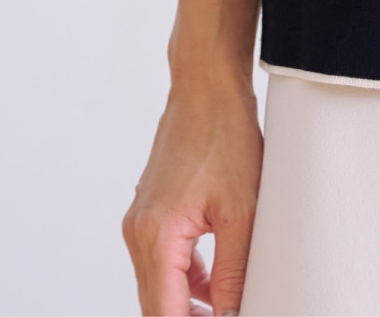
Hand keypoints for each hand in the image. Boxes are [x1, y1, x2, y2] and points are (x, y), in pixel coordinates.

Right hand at [123, 74, 262, 316]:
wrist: (206, 85)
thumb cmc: (223, 135)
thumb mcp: (240, 212)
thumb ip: (233, 273)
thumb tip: (231, 314)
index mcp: (156, 237)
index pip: (165, 315)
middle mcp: (138, 232)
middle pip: (156, 306)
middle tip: (228, 316)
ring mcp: (140, 221)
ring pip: (158, 285)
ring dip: (187, 304)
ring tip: (224, 307)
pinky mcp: (150, 211)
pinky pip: (162, 261)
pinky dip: (185, 278)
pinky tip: (214, 283)